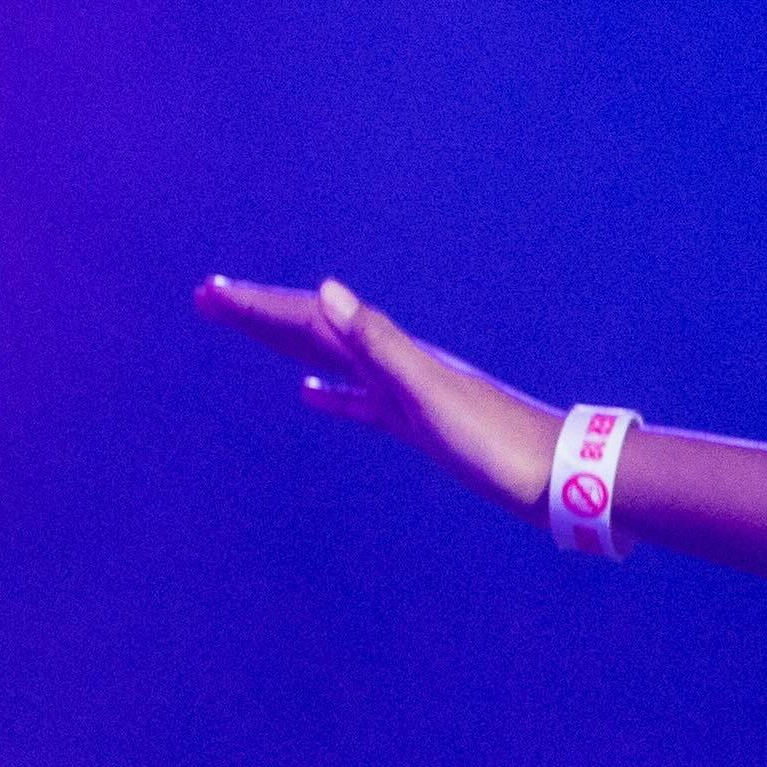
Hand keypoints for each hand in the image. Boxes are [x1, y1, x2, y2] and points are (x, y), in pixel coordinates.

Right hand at [194, 274, 561, 512]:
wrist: (558, 476)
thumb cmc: (497, 441)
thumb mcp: (429, 392)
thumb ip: (380, 343)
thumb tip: (329, 289)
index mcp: (392, 355)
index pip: (312, 319)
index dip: (259, 306)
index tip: (210, 290)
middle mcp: (396, 365)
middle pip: (316, 330)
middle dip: (261, 314)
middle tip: (208, 297)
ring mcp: (406, 395)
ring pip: (332, 360)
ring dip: (287, 344)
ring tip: (247, 329)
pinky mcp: (418, 425)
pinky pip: (360, 403)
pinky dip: (329, 395)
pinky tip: (309, 396)